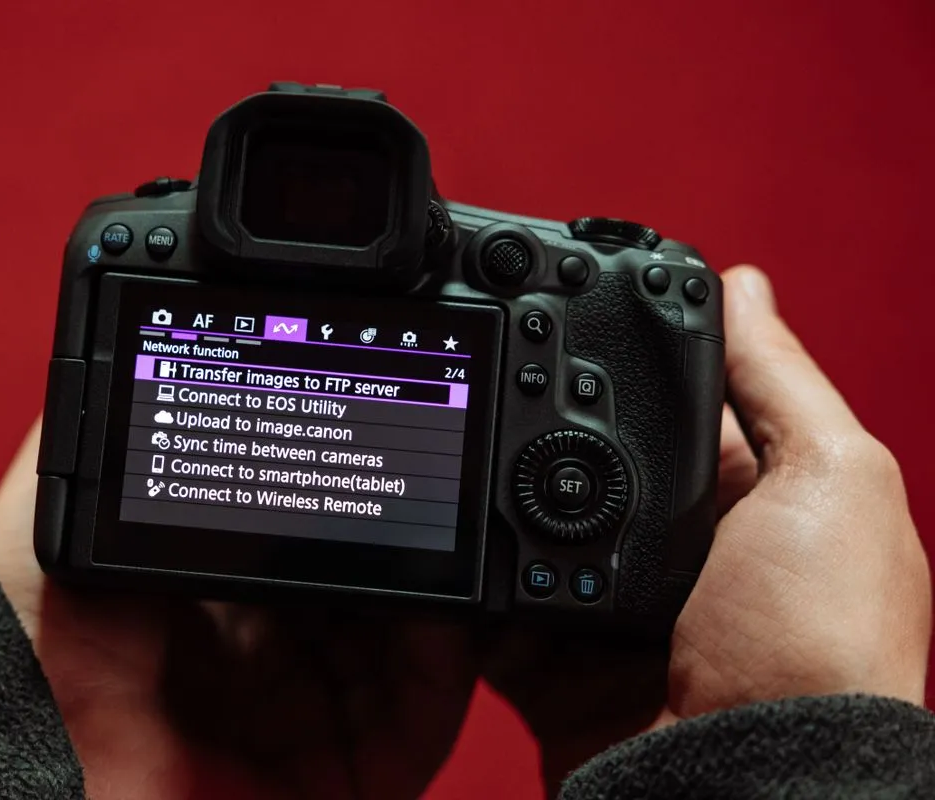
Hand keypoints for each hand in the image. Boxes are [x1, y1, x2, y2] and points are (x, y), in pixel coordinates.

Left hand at [0, 423, 477, 799]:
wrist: (14, 763)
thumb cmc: (28, 644)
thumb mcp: (71, 510)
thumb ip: (115, 428)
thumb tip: (148, 334)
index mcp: (210, 597)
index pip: (303, 533)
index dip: (343, 488)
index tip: (374, 429)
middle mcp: (261, 657)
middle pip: (368, 584)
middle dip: (404, 528)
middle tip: (432, 472)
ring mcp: (303, 718)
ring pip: (410, 647)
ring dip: (439, 584)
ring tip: (453, 521)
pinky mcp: (338, 777)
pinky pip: (419, 720)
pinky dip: (445, 661)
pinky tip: (444, 603)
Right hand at [487, 266, 931, 787]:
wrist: (742, 786)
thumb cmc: (818, 645)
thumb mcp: (830, 481)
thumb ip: (779, 383)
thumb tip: (746, 287)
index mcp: (751, 501)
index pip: (678, 406)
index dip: (634, 359)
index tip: (580, 310)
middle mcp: (679, 552)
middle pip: (591, 460)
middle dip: (551, 422)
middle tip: (506, 368)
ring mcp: (610, 608)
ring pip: (532, 527)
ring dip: (501, 497)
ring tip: (468, 441)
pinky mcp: (553, 659)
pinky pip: (492, 603)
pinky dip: (469, 579)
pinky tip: (449, 533)